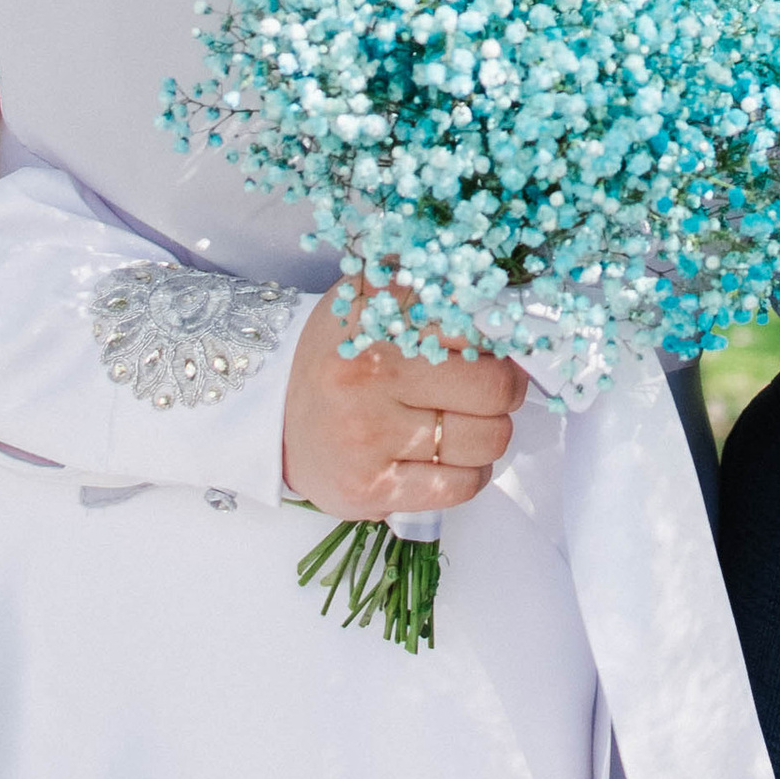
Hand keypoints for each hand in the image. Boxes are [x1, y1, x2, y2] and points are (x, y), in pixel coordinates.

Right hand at [279, 291, 526, 516]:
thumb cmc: (344, 353)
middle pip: (496, 387)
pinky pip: (460, 486)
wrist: (272, 412)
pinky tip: (453, 457)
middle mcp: (372, 373)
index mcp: (381, 315)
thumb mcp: (380, 299)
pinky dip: (472, 473)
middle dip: (507, 389)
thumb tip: (505, 304)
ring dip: (491, 432)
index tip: (497, 347)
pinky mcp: (371, 489)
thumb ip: (438, 290)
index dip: (502, 338)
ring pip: (487, 439)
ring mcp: (370, 435)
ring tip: (468, 422)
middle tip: (492, 388)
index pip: (482, 325)